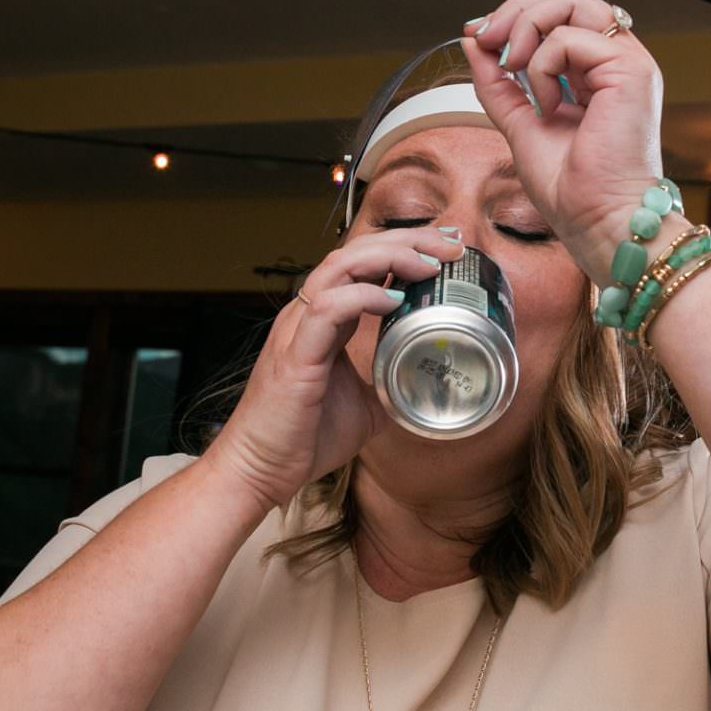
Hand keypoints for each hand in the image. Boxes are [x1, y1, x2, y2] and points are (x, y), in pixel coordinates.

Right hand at [202, 228, 460, 514]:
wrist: (261, 470)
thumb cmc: (301, 438)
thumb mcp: (363, 408)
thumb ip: (388, 388)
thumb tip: (424, 389)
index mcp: (324, 322)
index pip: (363, 265)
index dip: (404, 248)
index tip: (446, 249)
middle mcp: (308, 316)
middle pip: (355, 252)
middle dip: (406, 240)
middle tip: (449, 245)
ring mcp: (298, 330)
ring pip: (340, 267)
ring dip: (387, 257)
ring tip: (427, 263)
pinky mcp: (294, 355)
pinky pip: (326, 308)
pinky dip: (361, 296)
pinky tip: (392, 299)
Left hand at [460, 0, 670, 286]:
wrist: (597, 224)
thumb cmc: (572, 192)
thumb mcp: (520, 124)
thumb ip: (498, 83)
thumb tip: (472, 40)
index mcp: (599, 74)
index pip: (561, 16)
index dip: (517, 16)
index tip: (480, 37)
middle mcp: (619, 62)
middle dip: (517, 12)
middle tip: (486, 40)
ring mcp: (629, 63)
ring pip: (572, 3)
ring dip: (527, 29)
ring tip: (514, 71)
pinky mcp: (631, 70)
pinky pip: (569, 39)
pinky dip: (543, 67)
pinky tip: (546, 105)